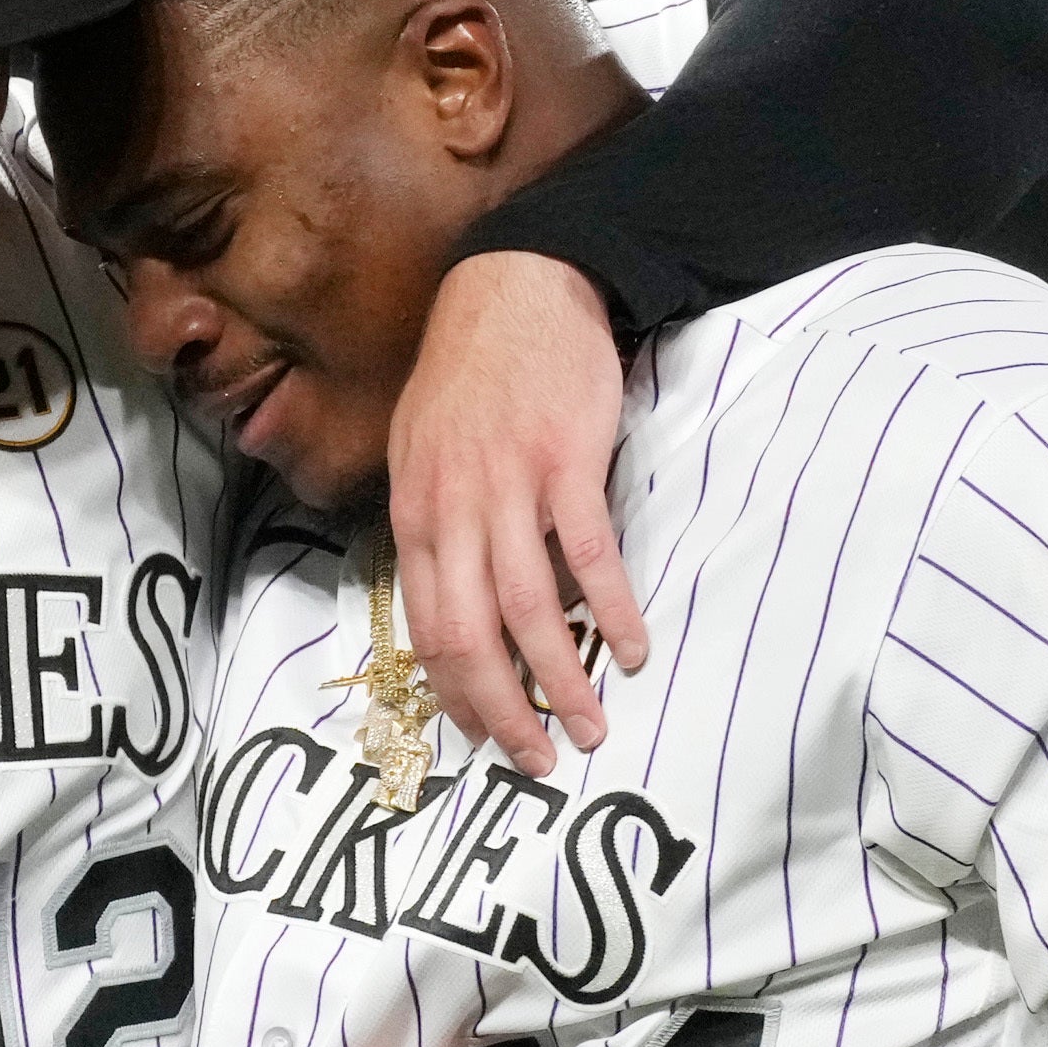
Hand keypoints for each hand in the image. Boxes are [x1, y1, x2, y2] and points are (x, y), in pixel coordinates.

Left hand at [390, 251, 650, 774]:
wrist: (514, 288)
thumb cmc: (471, 375)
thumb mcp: (421, 452)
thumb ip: (436, 528)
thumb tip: (456, 602)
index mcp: (416, 514)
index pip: (425, 627)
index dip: (454, 693)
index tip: (484, 737)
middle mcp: (452, 510)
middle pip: (470, 635)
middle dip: (503, 709)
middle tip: (538, 759)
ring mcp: (508, 487)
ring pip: (528, 608)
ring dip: (561, 677)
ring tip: (590, 725)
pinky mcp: (564, 463)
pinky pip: (588, 555)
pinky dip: (612, 609)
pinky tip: (631, 647)